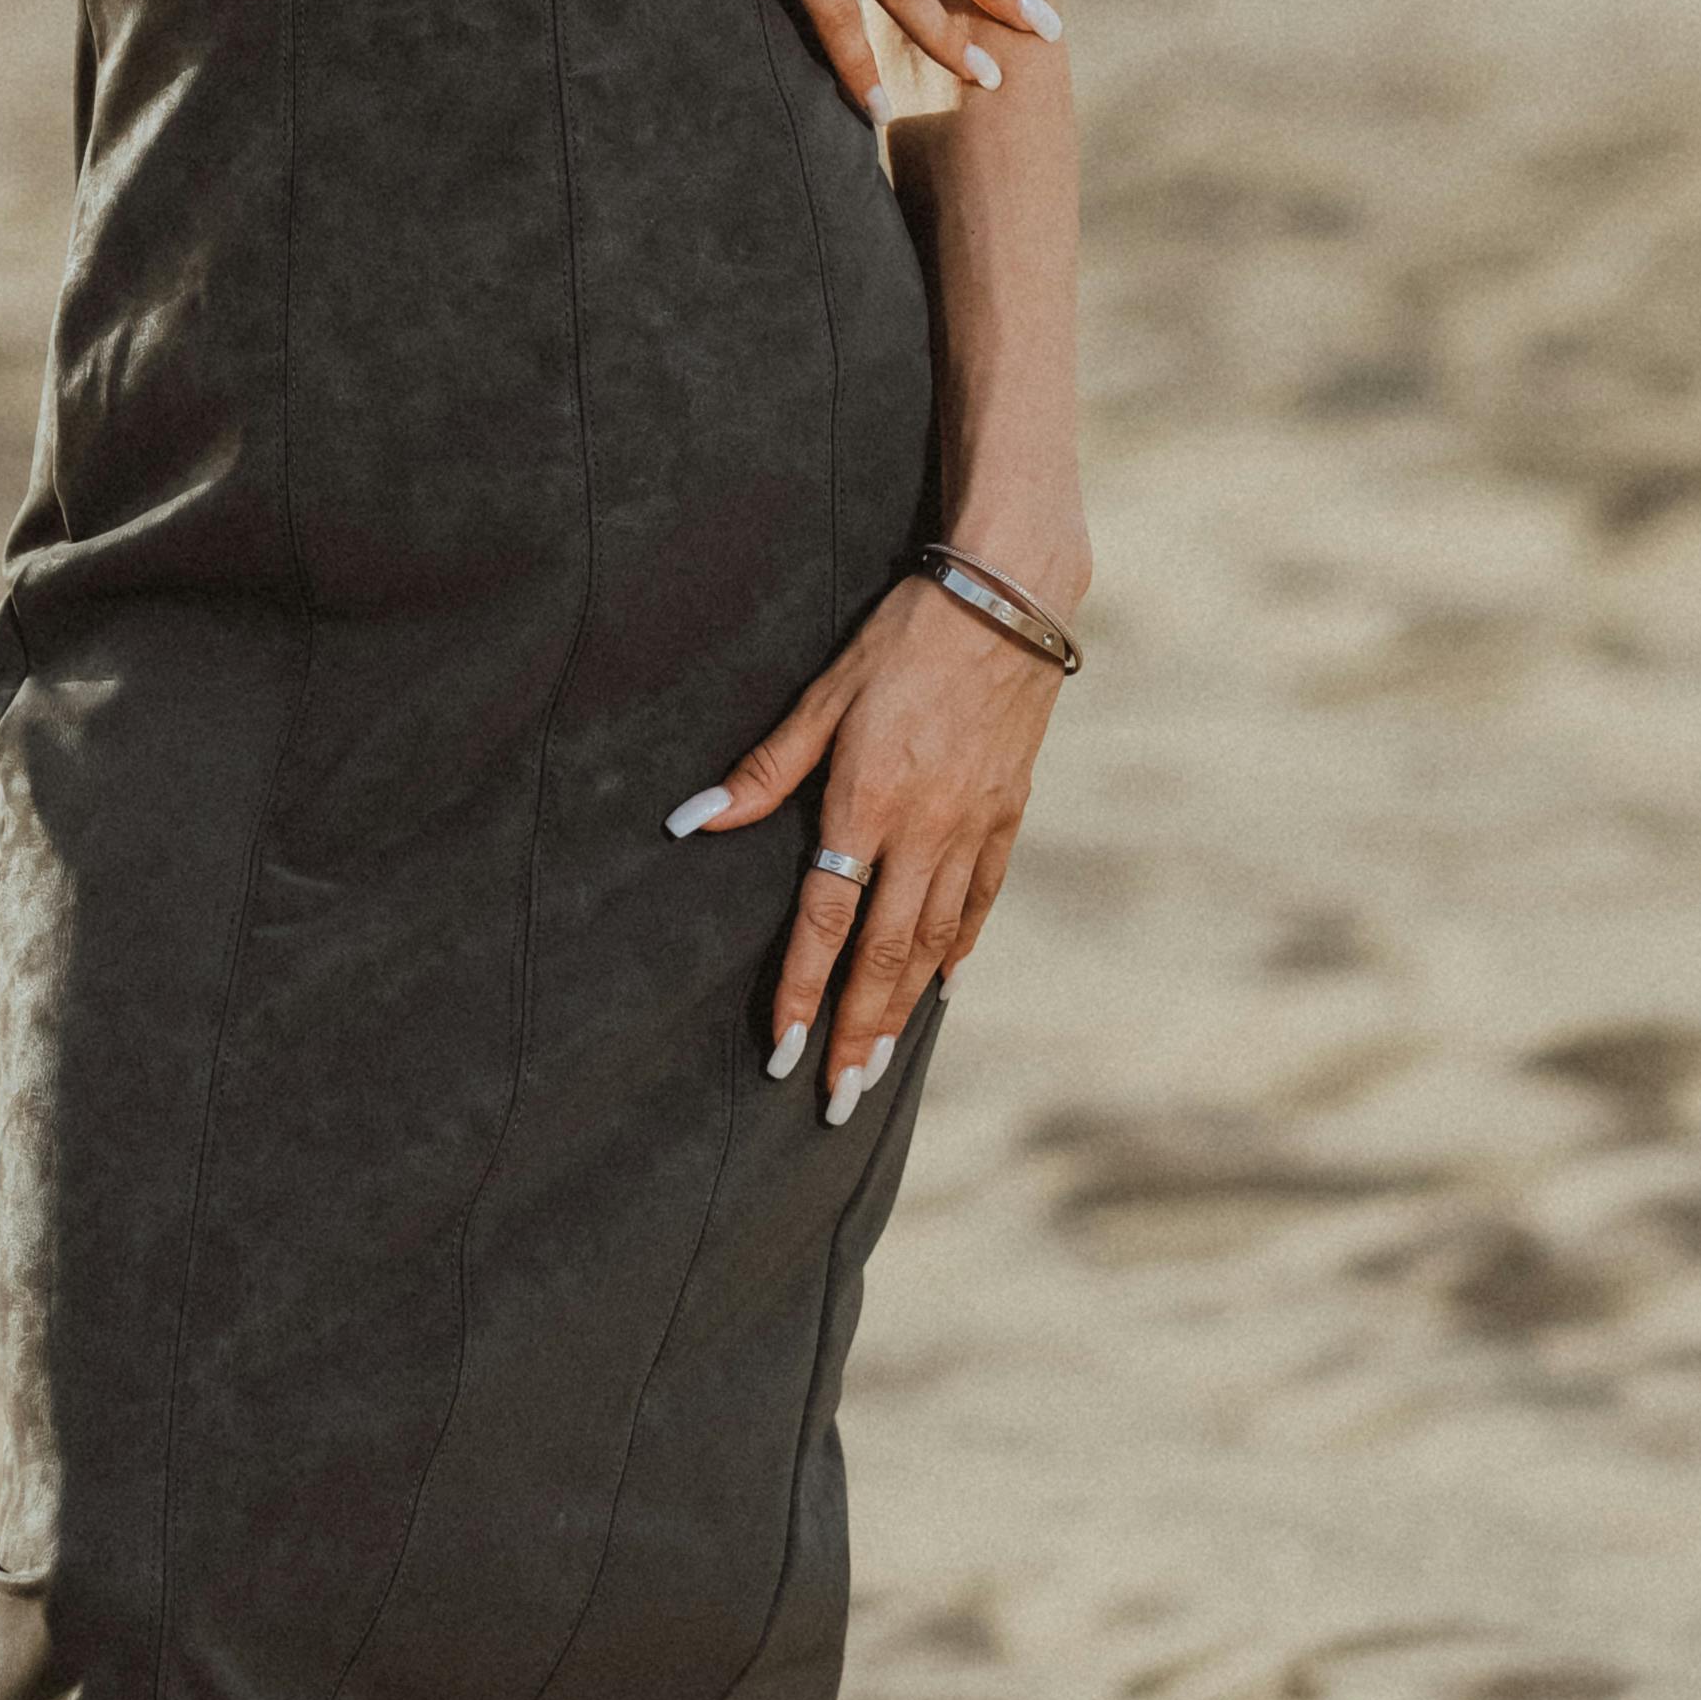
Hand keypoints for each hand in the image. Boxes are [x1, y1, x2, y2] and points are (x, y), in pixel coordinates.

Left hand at [669, 574, 1062, 1107]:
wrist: (1006, 601)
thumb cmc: (901, 639)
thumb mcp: (823, 695)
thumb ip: (765, 770)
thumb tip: (693, 821)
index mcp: (868, 803)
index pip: (826, 919)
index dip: (801, 990)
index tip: (781, 1050)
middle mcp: (925, 831)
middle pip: (885, 955)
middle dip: (857, 1033)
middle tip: (837, 1098)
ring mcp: (972, 829)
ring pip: (934, 941)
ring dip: (903, 1010)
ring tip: (879, 1066)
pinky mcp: (1007, 816)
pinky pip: (981, 902)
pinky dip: (958, 950)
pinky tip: (943, 988)